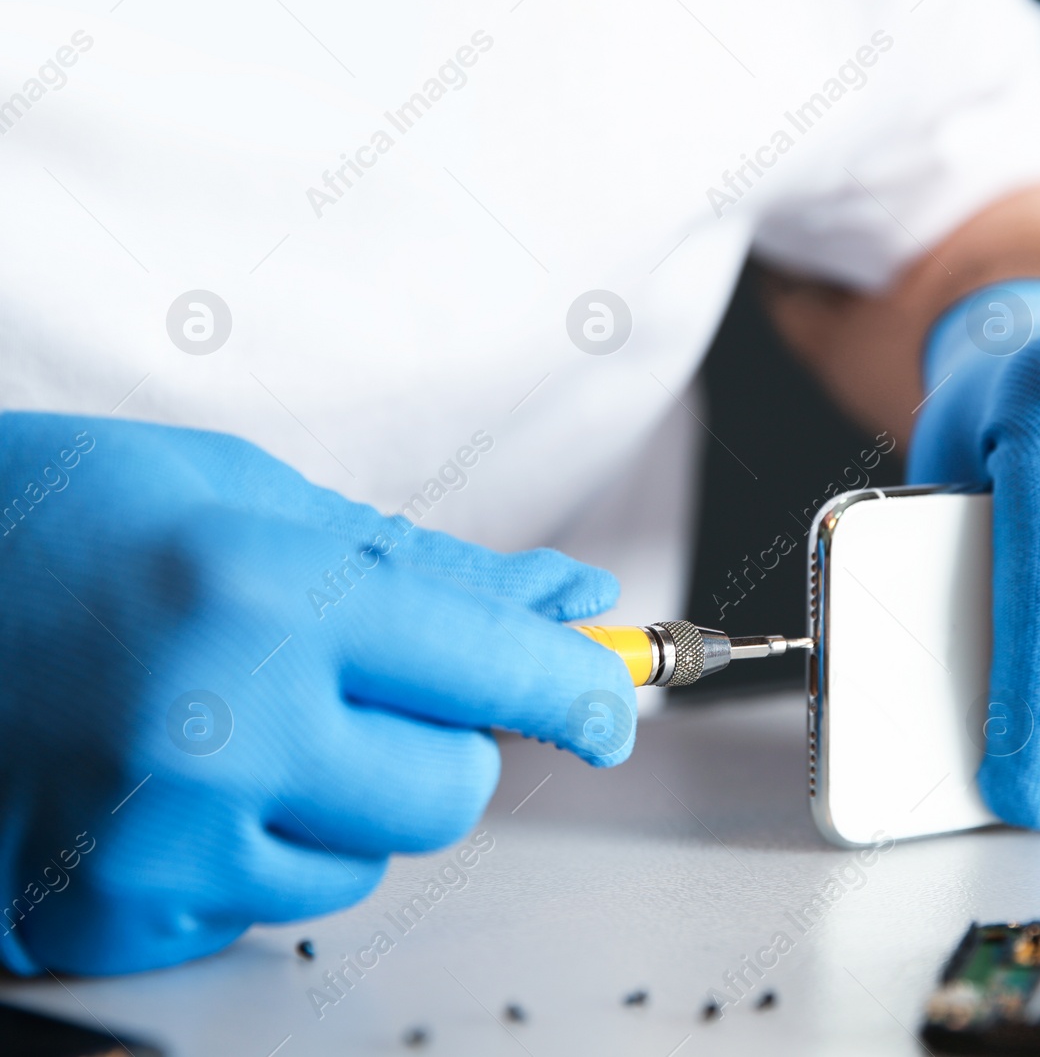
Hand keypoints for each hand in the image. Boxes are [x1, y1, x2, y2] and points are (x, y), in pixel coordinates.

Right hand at [0, 412, 634, 973]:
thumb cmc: (59, 521)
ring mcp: (156, 838)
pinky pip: (266, 906)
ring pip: (367, 859)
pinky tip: (173, 782)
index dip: (579, 688)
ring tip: (235, 724)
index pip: (494, 669)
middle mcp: (218, 727)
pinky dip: (252, 852)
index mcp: (265, 594)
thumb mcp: (248, 498)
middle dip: (441, 745)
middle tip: (361, 690)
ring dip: (341, 801)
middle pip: (453, 793)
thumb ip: (428, 569)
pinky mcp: (109, 913)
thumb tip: (567, 603)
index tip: (610, 702)